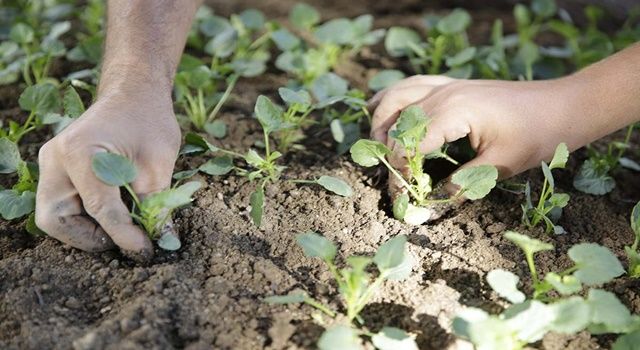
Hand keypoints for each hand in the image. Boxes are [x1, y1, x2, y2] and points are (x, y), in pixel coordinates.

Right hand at [35, 86, 180, 258]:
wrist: (134, 95)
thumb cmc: (149, 122)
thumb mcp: (159, 165)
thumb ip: (156, 205)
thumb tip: (164, 242)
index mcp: (81, 151)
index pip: (100, 207)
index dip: (124, 235)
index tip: (145, 250)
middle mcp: (55, 158)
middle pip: (58, 220)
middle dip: (91, 239)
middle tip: (128, 241)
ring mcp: (50, 164)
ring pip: (54, 218)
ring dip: (86, 232)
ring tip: (123, 230)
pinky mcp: (55, 171)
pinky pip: (61, 207)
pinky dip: (84, 220)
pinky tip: (113, 218)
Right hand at [368, 75, 587, 195]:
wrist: (563, 105)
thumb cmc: (537, 136)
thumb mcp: (499, 167)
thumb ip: (460, 186)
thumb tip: (427, 209)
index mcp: (455, 112)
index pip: (409, 145)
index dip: (400, 175)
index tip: (404, 198)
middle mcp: (443, 93)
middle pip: (396, 122)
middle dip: (388, 154)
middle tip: (394, 181)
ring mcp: (446, 85)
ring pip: (396, 97)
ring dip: (382, 122)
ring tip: (378, 149)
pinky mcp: (451, 84)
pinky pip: (410, 85)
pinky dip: (392, 98)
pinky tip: (381, 109)